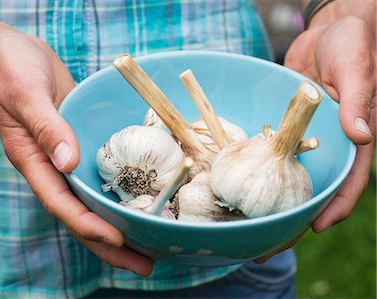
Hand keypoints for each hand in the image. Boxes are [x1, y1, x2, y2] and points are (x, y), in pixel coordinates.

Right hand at [0, 29, 153, 274]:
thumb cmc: (10, 70)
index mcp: (33, 161)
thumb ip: (47, 128)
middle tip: (145, 265)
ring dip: (121, 226)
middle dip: (111, 244)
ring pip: (95, 202)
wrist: (12, 53)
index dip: (89, 225)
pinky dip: (121, 194)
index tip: (117, 240)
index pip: (61, 203)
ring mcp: (68, 159)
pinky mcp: (82, 144)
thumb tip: (69, 163)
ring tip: (152, 247)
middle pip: (82, 216)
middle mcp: (52, 168)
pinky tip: (144, 204)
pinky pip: (102, 177)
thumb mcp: (25, 94)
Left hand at [256, 2, 375, 262]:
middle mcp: (329, 145)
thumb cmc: (354, 43)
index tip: (315, 228)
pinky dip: (258, 171)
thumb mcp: (357, 67)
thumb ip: (358, 99)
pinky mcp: (287, 126)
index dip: (334, 208)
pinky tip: (237, 187)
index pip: (349, 181)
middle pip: (312, 189)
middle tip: (267, 245)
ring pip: (288, 177)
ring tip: (246, 226)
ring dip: (270, 203)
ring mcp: (306, 138)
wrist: (330, 30)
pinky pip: (272, 153)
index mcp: (354, 137)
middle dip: (293, 219)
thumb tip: (361, 133)